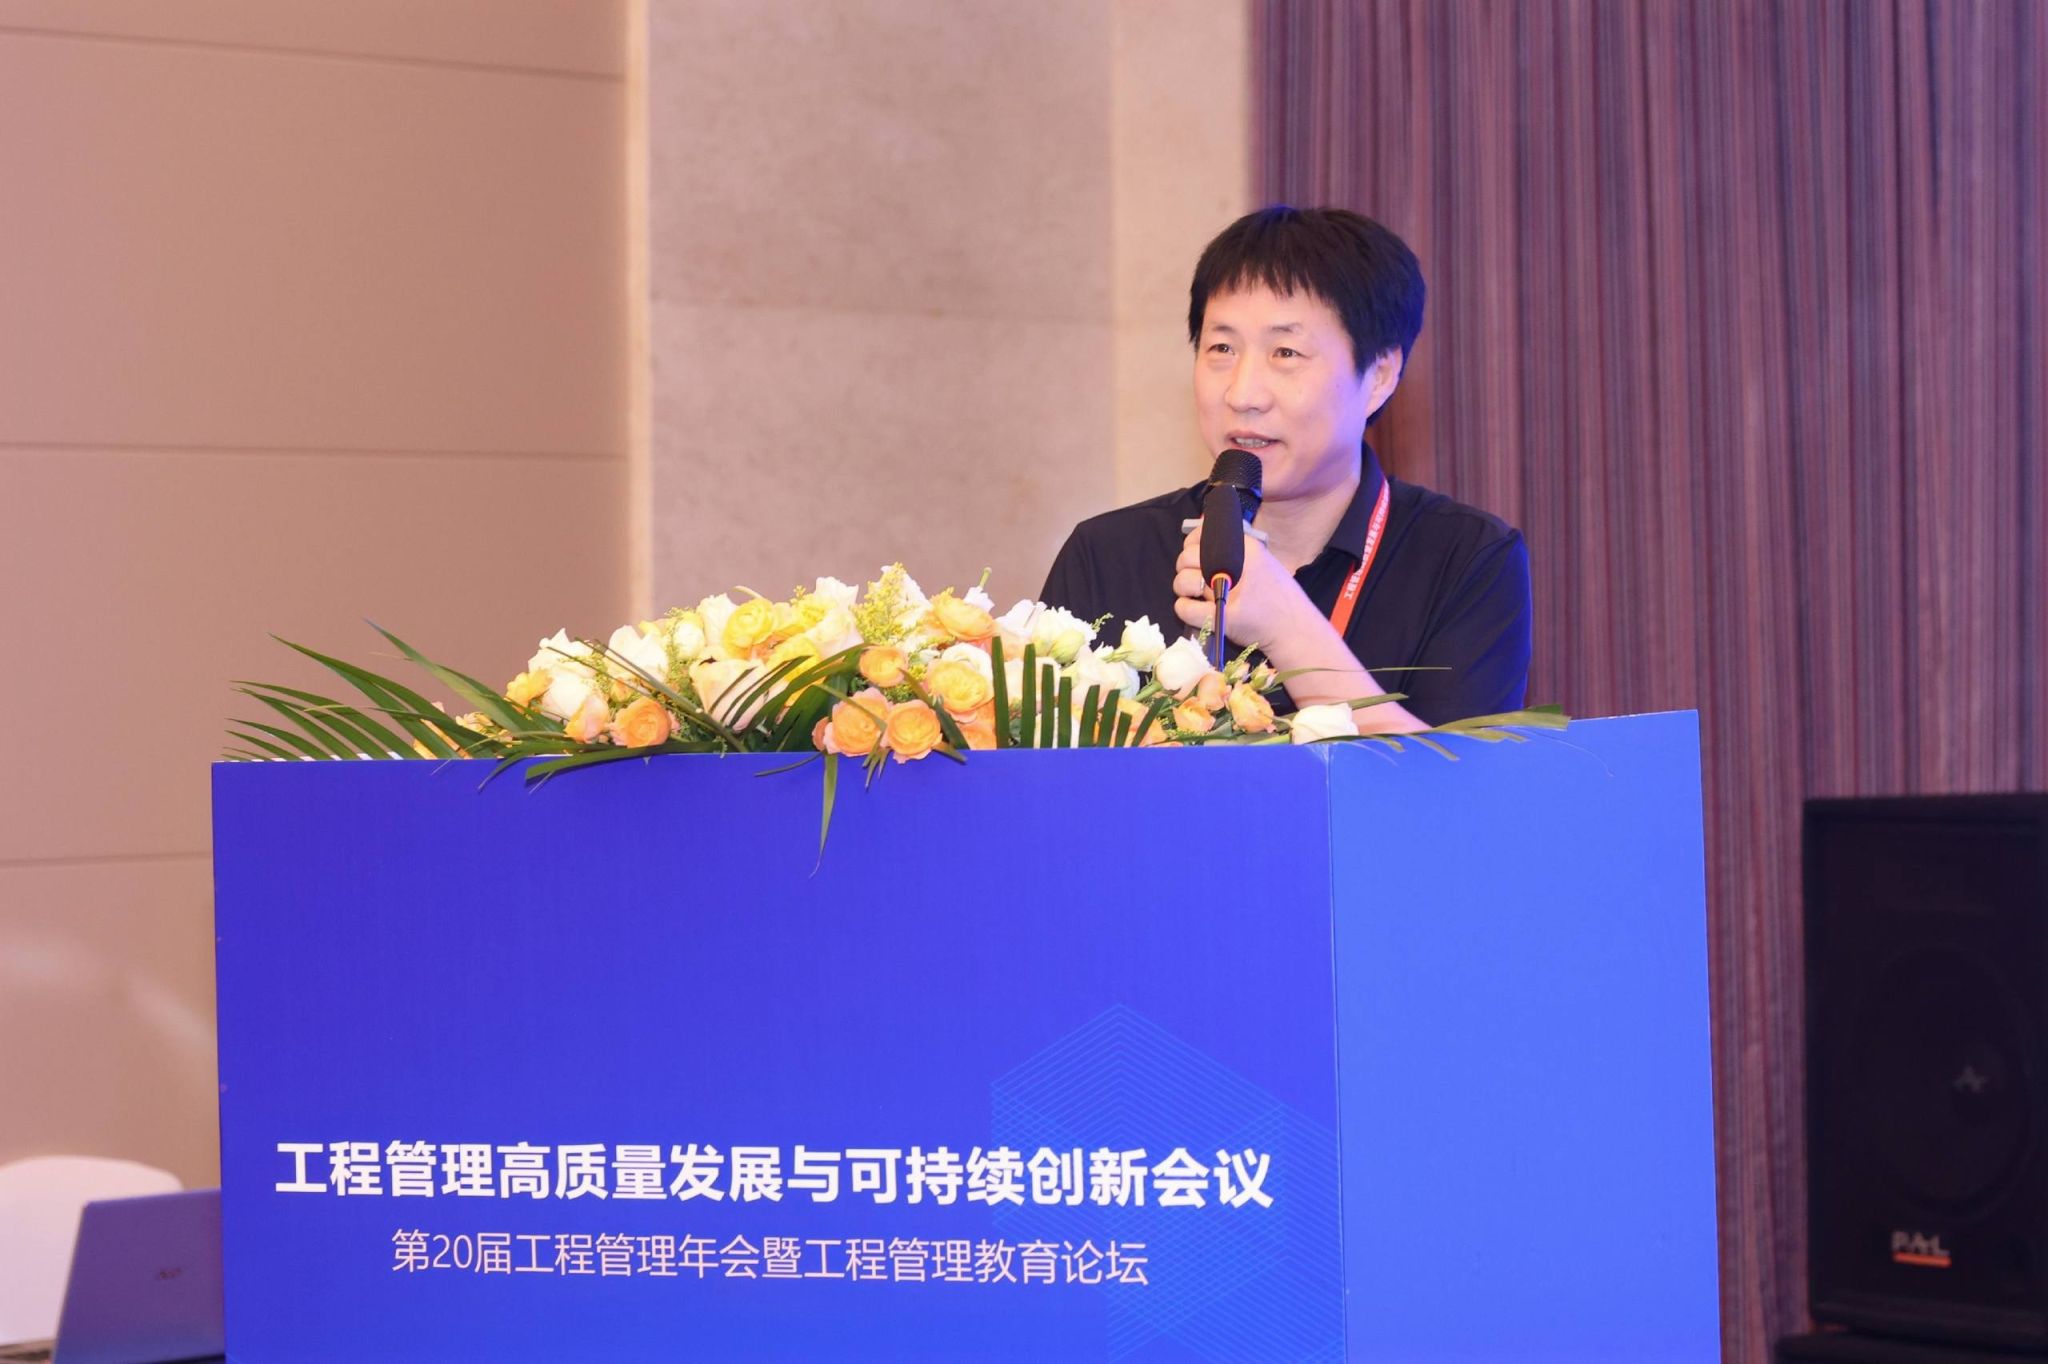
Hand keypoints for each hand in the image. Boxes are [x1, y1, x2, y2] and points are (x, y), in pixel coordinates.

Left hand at [1172, 521, 1312, 648]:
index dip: (1191, 546)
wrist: (1295, 628)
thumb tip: (1202, 524)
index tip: (1195, 556)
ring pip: (1183, 581)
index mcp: (1248, 548)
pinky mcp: (1223, 618)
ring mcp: (1230, 593)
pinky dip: (1183, 607)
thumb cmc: (1278, 596)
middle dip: (1184, 568)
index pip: (1203, 536)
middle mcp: (1238, 565)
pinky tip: (1193, 608)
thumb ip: (1236, 545)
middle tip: (1194, 579)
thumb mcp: (1263, 561)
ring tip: (1195, 594)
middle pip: (1187, 558)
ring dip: (1183, 588)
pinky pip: (1186, 609)